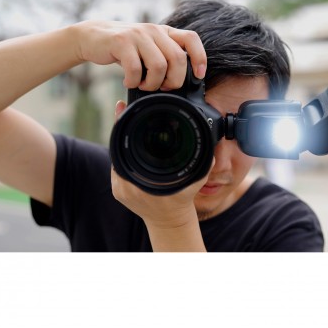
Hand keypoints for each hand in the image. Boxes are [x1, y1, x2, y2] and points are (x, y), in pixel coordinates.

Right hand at [73, 21, 206, 89]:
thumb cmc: (126, 50)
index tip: (199, 75)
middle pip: (178, 59)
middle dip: (173, 80)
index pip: (191, 39)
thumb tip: (182, 83)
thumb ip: (165, 58)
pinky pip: (136, 68)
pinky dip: (134, 82)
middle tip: (162, 87)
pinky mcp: (121, 41)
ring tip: (143, 85)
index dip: (199, 58)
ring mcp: (138, 35)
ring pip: (159, 66)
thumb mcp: (149, 49)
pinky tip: (128, 82)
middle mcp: (154, 30)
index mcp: (165, 32)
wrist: (93, 38)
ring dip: (153, 83)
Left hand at [110, 101, 212, 250]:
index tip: (121, 106)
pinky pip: (117, 167)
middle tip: (122, 109)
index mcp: (146, 180)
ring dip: (122, 141)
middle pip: (118, 148)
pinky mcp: (117, 191)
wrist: (169, 221)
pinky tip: (128, 143)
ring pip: (116, 157)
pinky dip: (122, 154)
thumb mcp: (195, 181)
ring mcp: (121, 188)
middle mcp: (129, 184)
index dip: (123, 123)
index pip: (127, 144)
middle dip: (121, 128)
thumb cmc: (182, 199)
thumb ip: (203, 165)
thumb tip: (210, 149)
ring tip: (126, 123)